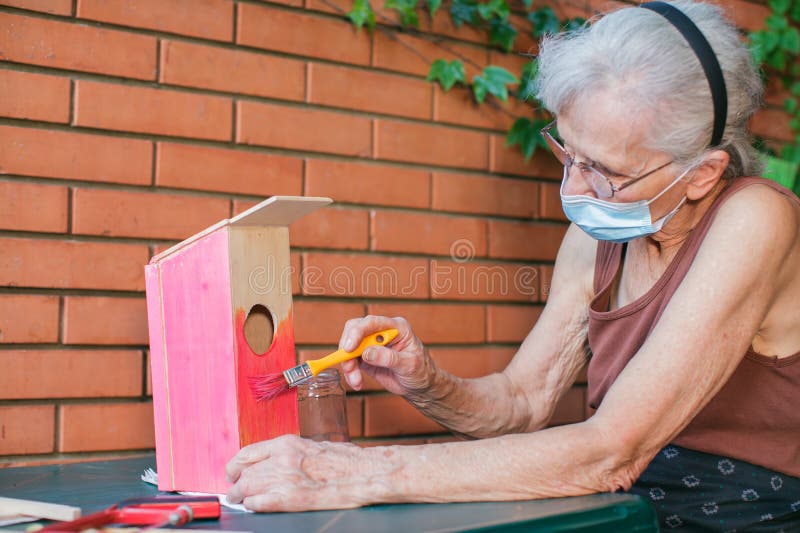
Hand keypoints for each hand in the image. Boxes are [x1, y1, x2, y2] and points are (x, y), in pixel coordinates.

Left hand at [226, 435, 384, 511]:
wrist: (365, 473)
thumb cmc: (346, 460)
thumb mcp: (313, 446)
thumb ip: (291, 452)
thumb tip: (274, 461)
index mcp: (287, 443)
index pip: (248, 452)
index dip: (236, 464)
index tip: (233, 471)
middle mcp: (282, 458)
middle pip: (245, 472)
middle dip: (236, 483)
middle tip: (234, 490)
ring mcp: (286, 479)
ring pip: (247, 488)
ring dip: (240, 496)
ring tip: (240, 500)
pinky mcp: (292, 499)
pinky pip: (260, 503)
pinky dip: (253, 505)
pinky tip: (254, 505)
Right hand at [338, 315, 436, 396]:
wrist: (420, 386)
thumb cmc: (421, 371)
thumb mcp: (409, 365)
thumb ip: (389, 358)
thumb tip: (367, 353)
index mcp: (396, 327)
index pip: (372, 322)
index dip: (357, 332)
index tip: (349, 348)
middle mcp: (382, 331)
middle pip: (355, 329)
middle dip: (347, 347)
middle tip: (348, 366)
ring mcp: (372, 343)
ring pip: (349, 345)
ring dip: (347, 363)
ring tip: (355, 380)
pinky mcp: (366, 356)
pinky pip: (350, 360)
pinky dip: (349, 371)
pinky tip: (357, 382)